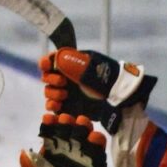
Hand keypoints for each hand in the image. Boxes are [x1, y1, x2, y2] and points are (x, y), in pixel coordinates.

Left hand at [20, 113, 111, 166]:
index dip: (50, 123)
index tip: (48, 119)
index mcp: (51, 151)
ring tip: (80, 124)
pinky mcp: (96, 161)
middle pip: (68, 127)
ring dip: (83, 125)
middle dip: (67, 120)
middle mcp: (66, 149)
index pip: (50, 132)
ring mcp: (82, 153)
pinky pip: (99, 145)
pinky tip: (92, 139)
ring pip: (85, 132)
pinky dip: (97, 139)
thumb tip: (25, 153)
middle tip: (65, 119)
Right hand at [40, 49, 157, 134]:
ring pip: (49, 91)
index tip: (48, 65)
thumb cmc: (110, 80)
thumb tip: (57, 59)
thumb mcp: (94, 68)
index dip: (46, 62)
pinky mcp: (69, 107)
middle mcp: (68, 77)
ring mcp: (67, 92)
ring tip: (64, 96)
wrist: (120, 100)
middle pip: (47, 76)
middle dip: (51, 78)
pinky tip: (58, 106)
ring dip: (52, 93)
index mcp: (72, 63)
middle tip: (62, 82)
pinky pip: (53, 107)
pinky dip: (52, 106)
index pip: (52, 59)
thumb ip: (75, 63)